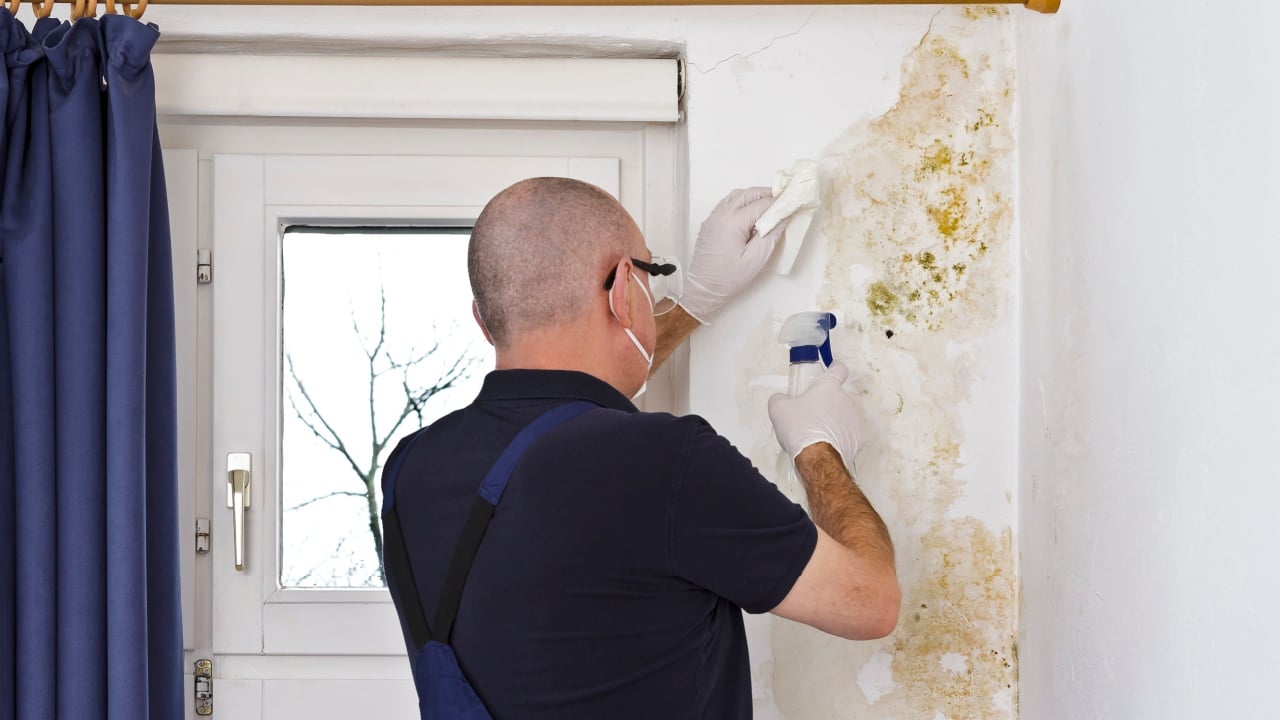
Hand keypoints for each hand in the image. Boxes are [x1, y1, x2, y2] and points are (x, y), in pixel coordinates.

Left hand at [678, 187, 785, 323]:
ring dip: (753, 196)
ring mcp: (713, 217)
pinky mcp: (710, 222)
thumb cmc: (728, 278)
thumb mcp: (757, 258)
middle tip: (782, 202)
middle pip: (748, 193)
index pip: (762, 203)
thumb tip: (784, 216)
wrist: (704, 288)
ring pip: (736, 195)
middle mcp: (721, 214)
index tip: (790, 205)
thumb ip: (772, 233)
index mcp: (733, 222)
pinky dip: (740, 202)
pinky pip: (727, 203)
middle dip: (767, 195)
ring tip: (768, 207)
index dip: (778, 203)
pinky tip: (749, 213)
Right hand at [768, 361, 862, 466]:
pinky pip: (847, 435)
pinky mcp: (858, 439)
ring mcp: (854, 420)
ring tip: (815, 436)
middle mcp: (845, 400)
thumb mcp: (778, 409)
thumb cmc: (799, 428)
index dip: (835, 368)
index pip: (839, 369)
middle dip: (825, 405)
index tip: (832, 370)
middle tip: (808, 417)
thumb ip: (780, 398)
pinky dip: (838, 439)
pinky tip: (826, 447)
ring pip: (841, 417)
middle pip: (836, 398)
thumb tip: (781, 399)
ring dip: (831, 422)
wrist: (816, 458)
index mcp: (828, 387)